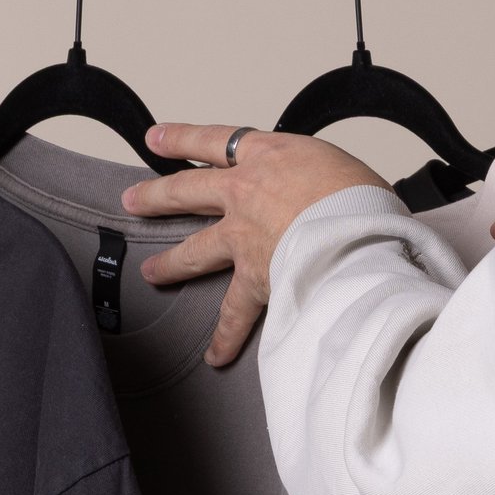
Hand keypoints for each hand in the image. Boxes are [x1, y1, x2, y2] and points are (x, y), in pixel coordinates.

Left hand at [124, 124, 388, 368]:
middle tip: (132, 200)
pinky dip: (225, 337)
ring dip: (170, 263)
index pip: (213, 140)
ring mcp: (243, 237)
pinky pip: (233, 313)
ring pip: (194, 249)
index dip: (181, 139)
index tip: (156, 138)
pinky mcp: (254, 278)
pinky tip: (214, 355)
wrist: (358, 229)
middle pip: (186, 190)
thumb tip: (326, 193)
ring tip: (152, 273)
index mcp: (269, 156)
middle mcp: (246, 193)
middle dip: (156, 196)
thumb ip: (317, 177)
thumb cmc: (361, 196)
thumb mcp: (339, 165)